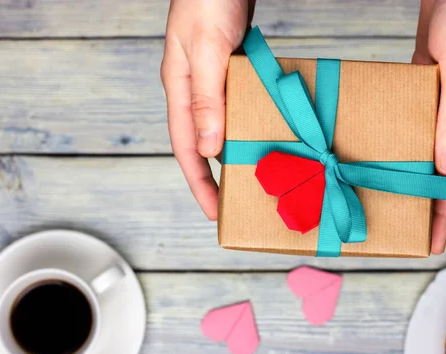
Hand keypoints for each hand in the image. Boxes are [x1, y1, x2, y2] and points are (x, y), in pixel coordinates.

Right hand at [161, 0, 253, 219]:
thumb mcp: (206, 49)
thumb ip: (207, 98)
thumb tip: (211, 148)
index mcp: (179, 88)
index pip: (186, 147)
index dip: (199, 183)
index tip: (214, 212)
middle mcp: (193, 90)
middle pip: (202, 143)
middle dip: (216, 176)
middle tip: (236, 202)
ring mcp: (212, 81)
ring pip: (222, 127)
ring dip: (235, 151)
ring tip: (253, 176)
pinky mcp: (229, 70)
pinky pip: (238, 107)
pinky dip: (249, 124)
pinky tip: (265, 132)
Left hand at [412, 0, 445, 253]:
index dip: (444, 211)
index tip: (432, 241)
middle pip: (437, 171)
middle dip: (423, 202)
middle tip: (404, 230)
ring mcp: (436, 103)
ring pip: (420, 149)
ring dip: (406, 173)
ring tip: (387, 197)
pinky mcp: (421, 87)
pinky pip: (407, 121)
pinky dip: (395, 139)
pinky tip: (378, 148)